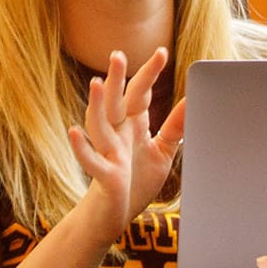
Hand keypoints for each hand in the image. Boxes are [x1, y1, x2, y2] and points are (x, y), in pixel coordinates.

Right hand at [66, 47, 186, 225]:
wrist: (113, 215)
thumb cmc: (135, 179)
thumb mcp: (162, 151)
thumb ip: (175, 127)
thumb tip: (193, 101)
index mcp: (131, 124)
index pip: (138, 93)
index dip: (148, 73)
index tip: (161, 52)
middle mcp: (116, 134)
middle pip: (114, 101)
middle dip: (116, 79)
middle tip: (118, 55)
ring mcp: (108, 153)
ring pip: (98, 124)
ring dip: (96, 105)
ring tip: (96, 83)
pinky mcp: (104, 176)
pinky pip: (90, 160)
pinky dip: (81, 147)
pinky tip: (73, 133)